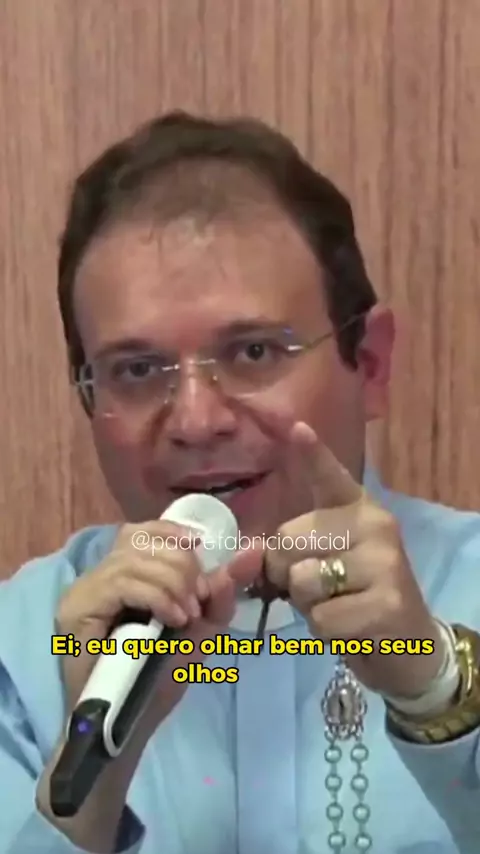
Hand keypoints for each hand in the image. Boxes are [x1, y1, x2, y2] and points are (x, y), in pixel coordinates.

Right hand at [55, 519, 257, 728]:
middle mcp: (97, 576)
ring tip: (187, 616)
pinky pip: (121, 582)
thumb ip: (221, 593)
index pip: (142, 530)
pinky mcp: (77, 609)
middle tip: (198, 603)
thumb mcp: (199, 631)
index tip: (200, 552)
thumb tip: (251, 551)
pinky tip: (173, 619)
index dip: (172, 532)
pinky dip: (155, 595)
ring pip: (134, 559)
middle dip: (182, 566)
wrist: (128, 727)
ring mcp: (84, 591)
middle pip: (142, 540)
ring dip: (173, 583)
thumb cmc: (157, 681)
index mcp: (122, 575)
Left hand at [263, 421, 442, 697]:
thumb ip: (295, 551)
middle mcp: (374, 525)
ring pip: (302, 581)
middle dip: (286, 573)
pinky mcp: (387, 602)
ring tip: (338, 607)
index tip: (297, 427)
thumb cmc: (357, 599)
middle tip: (319, 589)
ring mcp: (384, 561)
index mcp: (358, 509)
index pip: (330, 477)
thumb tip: (253, 554)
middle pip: (288, 541)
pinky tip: (352, 627)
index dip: (313, 454)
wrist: (408, 644)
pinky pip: (321, 617)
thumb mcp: (326, 565)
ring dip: (308, 606)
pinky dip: (325, 631)